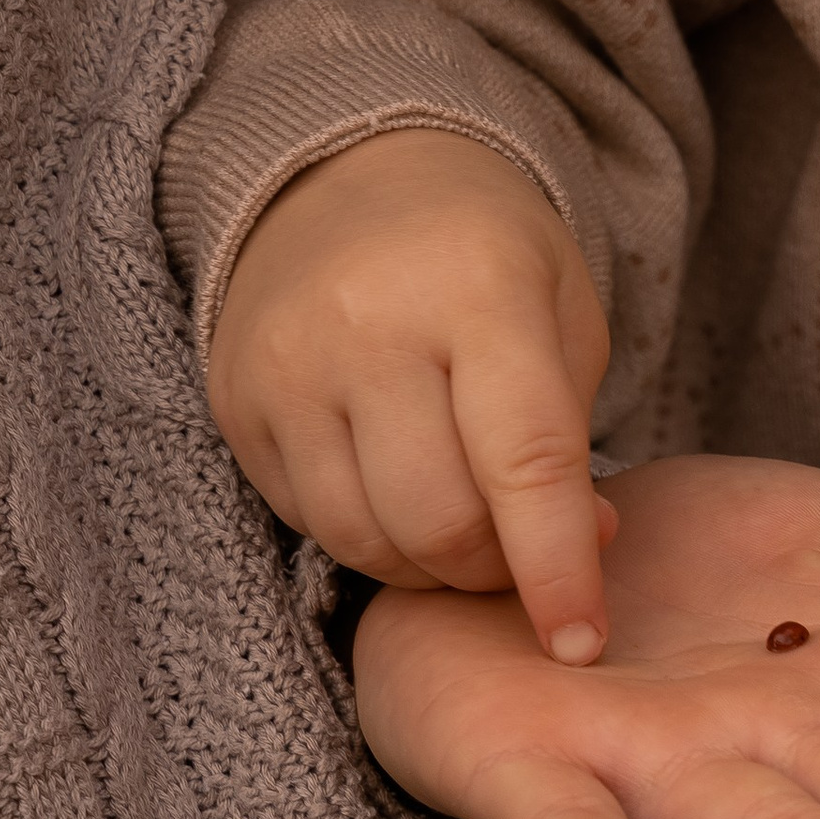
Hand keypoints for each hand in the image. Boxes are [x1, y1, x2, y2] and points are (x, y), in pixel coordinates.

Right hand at [210, 131, 615, 658]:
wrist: (353, 175)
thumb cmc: (486, 258)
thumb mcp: (563, 314)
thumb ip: (572, 437)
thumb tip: (577, 555)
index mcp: (479, 291)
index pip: (524, 461)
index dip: (556, 568)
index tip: (581, 643)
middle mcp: (370, 326)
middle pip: (438, 519)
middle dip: (494, 570)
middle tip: (522, 553)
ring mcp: (288, 365)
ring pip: (366, 538)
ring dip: (429, 566)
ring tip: (464, 527)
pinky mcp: (237, 401)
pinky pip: (308, 521)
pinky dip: (368, 538)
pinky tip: (397, 495)